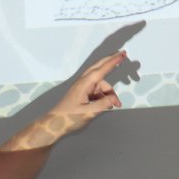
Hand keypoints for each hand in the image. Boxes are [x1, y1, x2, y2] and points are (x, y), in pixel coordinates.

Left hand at [3, 50, 127, 150]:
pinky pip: (97, 90)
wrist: (55, 123)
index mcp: (84, 84)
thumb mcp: (88, 113)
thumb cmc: (69, 118)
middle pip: (99, 68)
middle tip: (123, 55)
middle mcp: (83, 82)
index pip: (101, 70)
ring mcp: (83, 87)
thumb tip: (114, 99)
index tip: (122, 55)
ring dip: (109, 91)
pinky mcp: (82, 93)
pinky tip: (108, 105)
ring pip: (100, 83)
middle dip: (111, 61)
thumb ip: (103, 105)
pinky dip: (104, 95)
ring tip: (116, 105)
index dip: (113, 62)